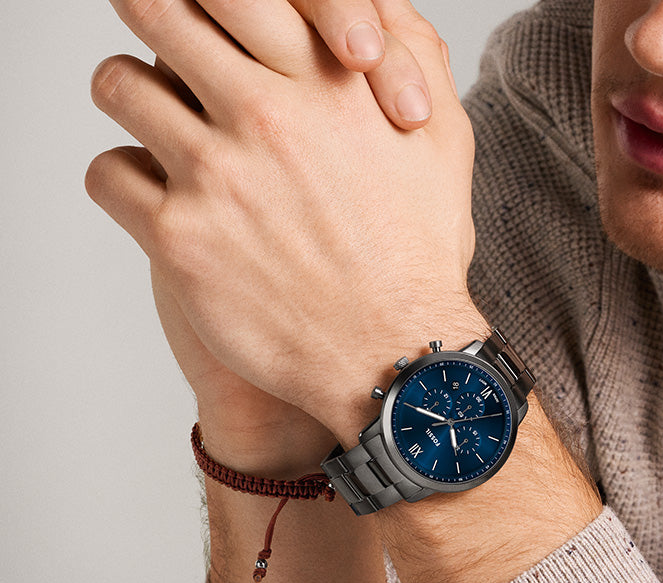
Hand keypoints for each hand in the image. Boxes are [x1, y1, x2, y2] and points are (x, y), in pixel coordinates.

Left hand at [87, 0, 478, 443]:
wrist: (396, 358)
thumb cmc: (420, 259)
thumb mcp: (444, 144)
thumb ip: (412, 60)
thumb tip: (369, 14)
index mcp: (328, 81)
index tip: (203, 14)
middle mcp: (266, 114)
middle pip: (157, 10)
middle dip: (154, 21)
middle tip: (162, 51)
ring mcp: (216, 175)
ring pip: (118, 86)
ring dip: (132, 100)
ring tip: (157, 132)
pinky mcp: (179, 239)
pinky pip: (107, 174)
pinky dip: (124, 181)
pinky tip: (159, 202)